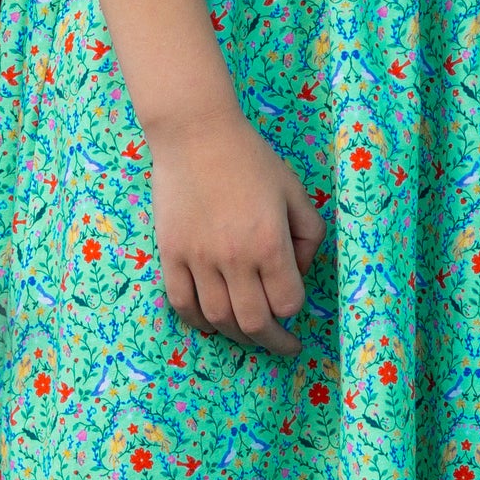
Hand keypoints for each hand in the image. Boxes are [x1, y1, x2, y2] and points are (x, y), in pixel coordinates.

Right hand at [147, 106, 328, 356]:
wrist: (196, 135)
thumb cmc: (251, 159)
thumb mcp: (294, 190)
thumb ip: (308, 234)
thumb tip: (300, 272)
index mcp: (269, 242)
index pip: (288, 301)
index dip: (296, 309)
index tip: (296, 306)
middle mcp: (234, 258)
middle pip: (254, 322)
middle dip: (272, 341)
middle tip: (282, 345)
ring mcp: (198, 260)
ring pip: (218, 320)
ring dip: (237, 335)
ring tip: (250, 335)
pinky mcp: (170, 256)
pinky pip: (182, 305)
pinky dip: (199, 322)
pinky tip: (213, 323)